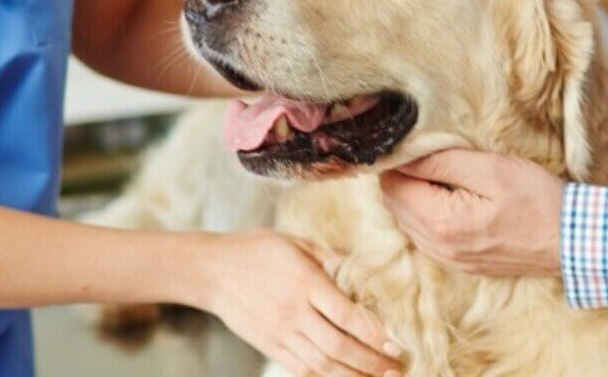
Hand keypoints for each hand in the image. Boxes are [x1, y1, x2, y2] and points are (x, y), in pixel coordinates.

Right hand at [197, 231, 402, 376]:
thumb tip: (366, 273)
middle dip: (370, 362)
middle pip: (337, 346)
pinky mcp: (267, 346)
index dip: (374, 334)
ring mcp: (278, 333)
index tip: (396, 343)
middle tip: (395, 369)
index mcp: (305, 282)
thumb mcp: (298, 243)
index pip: (346, 315)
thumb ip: (332, 260)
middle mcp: (293, 311)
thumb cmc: (258, 250)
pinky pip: (299, 369)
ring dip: (352, 375)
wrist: (211, 270)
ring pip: (320, 364)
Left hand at [379, 149, 564, 276]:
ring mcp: (449, 259)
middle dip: (405, 176)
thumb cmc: (536, 199)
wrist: (572, 241)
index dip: (399, 161)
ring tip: (442, 172)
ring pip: (408, 220)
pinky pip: (427, 235)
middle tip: (429, 152)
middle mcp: (438, 247)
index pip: (393, 186)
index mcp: (441, 223)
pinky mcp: (461, 263)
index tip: (415, 143)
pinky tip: (451, 196)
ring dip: (416, 194)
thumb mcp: (491, 169)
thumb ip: (442, 162)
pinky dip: (428, 212)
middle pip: (396, 204)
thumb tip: (404, 155)